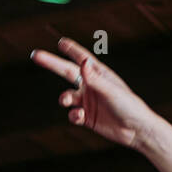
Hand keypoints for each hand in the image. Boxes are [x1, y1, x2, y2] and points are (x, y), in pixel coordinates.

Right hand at [32, 37, 157, 149]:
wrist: (137, 130)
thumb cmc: (129, 106)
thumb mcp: (111, 91)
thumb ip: (95, 79)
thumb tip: (83, 62)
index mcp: (100, 75)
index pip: (82, 58)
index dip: (72, 50)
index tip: (61, 41)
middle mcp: (92, 86)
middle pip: (67, 72)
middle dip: (51, 63)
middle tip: (35, 55)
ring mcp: (89, 102)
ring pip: (67, 96)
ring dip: (64, 98)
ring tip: (66, 100)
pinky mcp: (88, 117)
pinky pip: (73, 115)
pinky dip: (73, 115)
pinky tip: (81, 117)